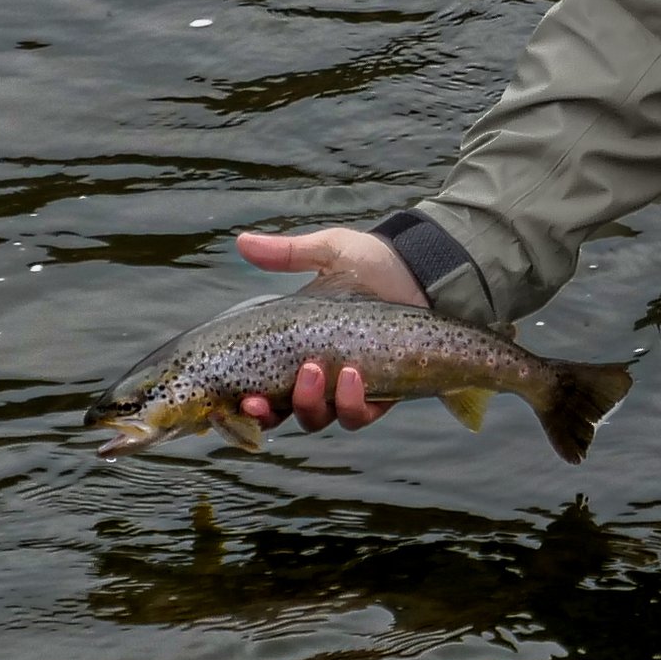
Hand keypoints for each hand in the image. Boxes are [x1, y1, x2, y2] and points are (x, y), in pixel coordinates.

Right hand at [232, 227, 427, 429]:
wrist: (423, 269)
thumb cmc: (374, 261)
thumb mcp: (329, 252)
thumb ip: (287, 253)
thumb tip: (242, 241)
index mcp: (297, 347)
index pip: (263, 386)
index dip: (247, 400)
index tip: (237, 396)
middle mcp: (318, 375)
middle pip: (284, 413)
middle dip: (269, 414)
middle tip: (261, 399)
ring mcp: (349, 388)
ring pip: (319, 418)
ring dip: (309, 404)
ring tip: (314, 370)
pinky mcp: (382, 392)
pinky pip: (361, 415)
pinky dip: (352, 403)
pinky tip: (352, 375)